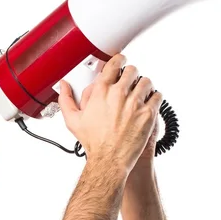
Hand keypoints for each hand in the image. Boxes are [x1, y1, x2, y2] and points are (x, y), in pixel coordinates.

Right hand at [57, 54, 162, 176]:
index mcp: (101, 91)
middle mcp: (119, 94)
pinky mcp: (148, 113)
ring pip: (146, 81)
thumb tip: (63, 86)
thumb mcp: (73, 120)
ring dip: (144, 85)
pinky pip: (157, 96)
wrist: (109, 159)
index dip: (119, 60)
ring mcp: (135, 103)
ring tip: (141, 92)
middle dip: (131, 74)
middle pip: (132, 70)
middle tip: (131, 80)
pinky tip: (149, 102)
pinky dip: (154, 97)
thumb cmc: (93, 142)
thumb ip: (66, 100)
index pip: (114, 64)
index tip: (121, 61)